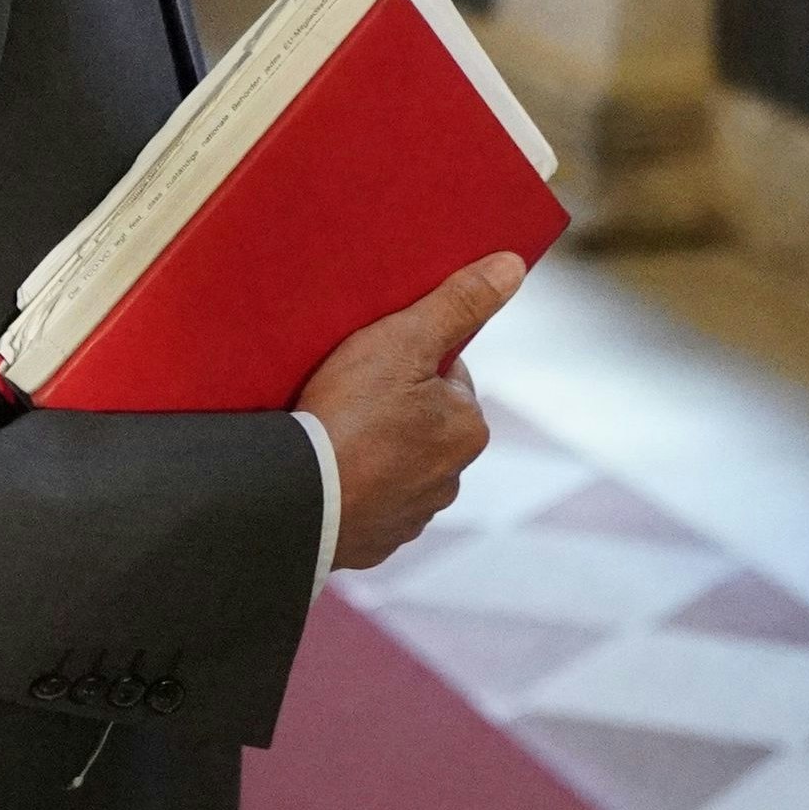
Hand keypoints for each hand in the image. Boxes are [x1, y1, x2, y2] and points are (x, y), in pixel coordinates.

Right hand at [298, 252, 524, 570]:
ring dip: (375, 451)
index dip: (411, 358)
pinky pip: (369, 504)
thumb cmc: (351, 415)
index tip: (375, 358)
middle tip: (348, 393)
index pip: (449, 376)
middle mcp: (451, 479)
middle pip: (425, 423)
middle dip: (395, 408)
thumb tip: (512, 266)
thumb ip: (458, 303)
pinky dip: (353, 488)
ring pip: (398, 466)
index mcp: (467, 429)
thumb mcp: (403, 341)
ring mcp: (412, 516)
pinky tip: (327, 471)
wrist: (296, 499)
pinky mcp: (375, 542)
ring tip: (332, 432)